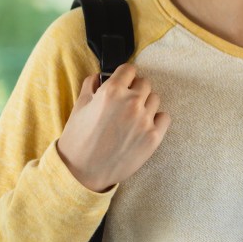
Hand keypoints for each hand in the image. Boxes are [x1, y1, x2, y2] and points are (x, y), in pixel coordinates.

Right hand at [57, 64, 170, 192]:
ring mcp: (145, 120)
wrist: (82, 172)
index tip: (123, 82)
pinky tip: (143, 126)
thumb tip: (101, 75)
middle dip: (135, 90)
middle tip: (125, 102)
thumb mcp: (79, 106)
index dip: (124, 76)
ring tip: (131, 117)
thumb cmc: (78, 139)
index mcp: (112, 92)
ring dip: (145, 104)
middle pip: (145, 83)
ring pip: (155, 99)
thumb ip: (91, 85)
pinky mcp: (154, 136)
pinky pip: (164, 117)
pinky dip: (156, 119)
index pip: (129, 69)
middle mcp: (131, 103)